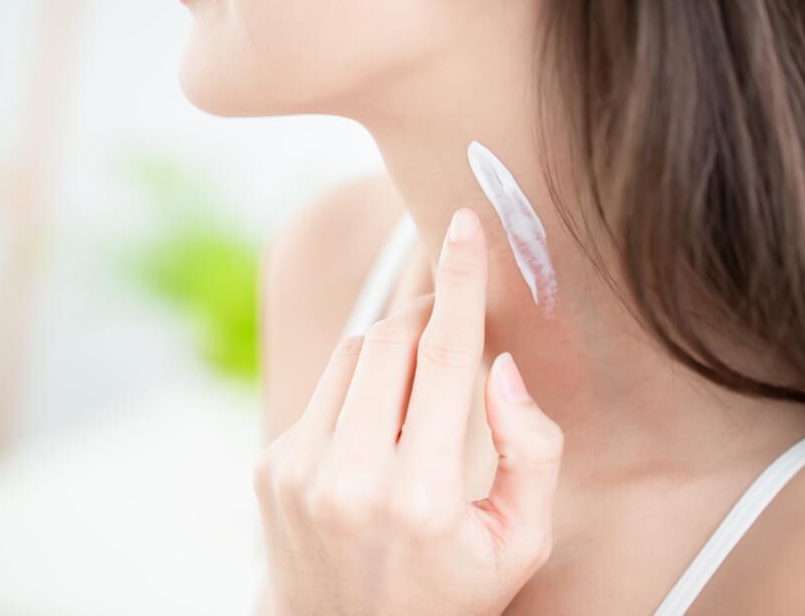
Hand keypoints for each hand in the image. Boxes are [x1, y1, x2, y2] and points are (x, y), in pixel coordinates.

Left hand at [253, 207, 564, 615]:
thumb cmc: (444, 594)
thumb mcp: (519, 544)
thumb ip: (532, 452)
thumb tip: (499, 367)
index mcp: (424, 498)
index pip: (448, 357)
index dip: (461, 281)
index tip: (465, 225)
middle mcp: (352, 480)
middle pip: (393, 340)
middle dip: (429, 316)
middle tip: (453, 328)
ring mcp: (300, 472)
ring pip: (354, 353)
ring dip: (392, 352)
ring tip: (416, 401)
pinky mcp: (272, 467)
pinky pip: (324, 388)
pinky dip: (358, 389)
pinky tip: (374, 435)